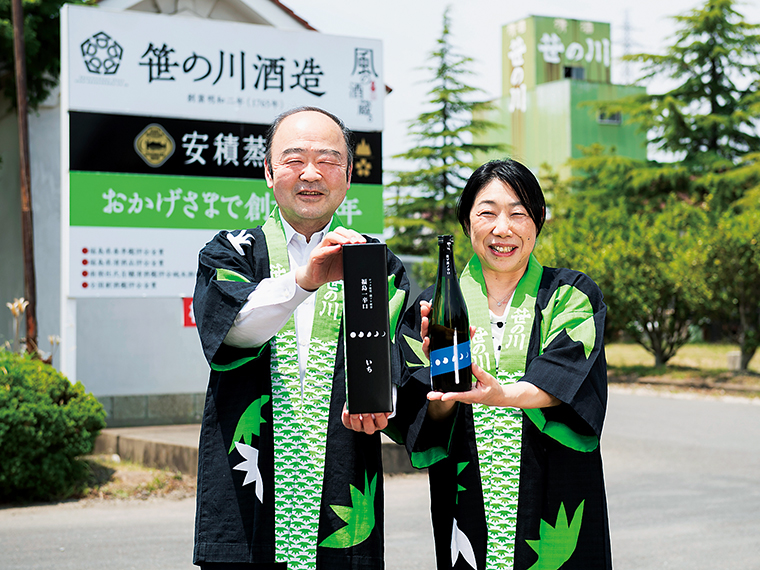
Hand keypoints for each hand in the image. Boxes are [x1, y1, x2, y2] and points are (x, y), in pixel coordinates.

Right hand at [295, 228, 365, 290]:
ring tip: (347, 242)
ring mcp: (322, 248)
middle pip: (339, 231)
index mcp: (339, 244)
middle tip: (356, 241)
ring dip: (340, 238)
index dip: (355, 235)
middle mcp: (331, 244)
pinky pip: (322, 250)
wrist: (317, 279)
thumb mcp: (346, 266)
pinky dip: (330, 249)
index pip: (347, 233)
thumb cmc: (330, 270)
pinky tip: (337, 249)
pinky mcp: (316, 256)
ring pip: (330, 236)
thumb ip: (353, 262)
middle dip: (349, 235)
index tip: (363, 241)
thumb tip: (366, 262)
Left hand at [341, 405, 390, 434]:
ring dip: (355, 419)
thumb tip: (384, 401)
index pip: (382, 423)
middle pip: (369, 428)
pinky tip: (346, 411)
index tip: (378, 411)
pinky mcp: (350, 424)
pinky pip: (347, 423)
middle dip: (367, 419)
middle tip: (365, 412)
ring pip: (357, 427)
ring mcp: (359, 427)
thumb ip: (383, 403)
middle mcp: (370, 427)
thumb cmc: (374, 404)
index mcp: (379, 423)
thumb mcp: (381, 404)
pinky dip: (346, 418)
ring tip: (354, 412)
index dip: (380, 418)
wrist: (364, 403)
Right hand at [420, 300, 475, 360]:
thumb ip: (467, 334)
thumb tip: (472, 328)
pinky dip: (426, 344)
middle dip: (424, 315)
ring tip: (425, 320)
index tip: (426, 304)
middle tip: (424, 309)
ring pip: (424, 334)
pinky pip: (426, 349)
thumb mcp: (463, 340)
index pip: (432, 318)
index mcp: (439, 330)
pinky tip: (427, 340)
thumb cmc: (454, 351)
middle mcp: (433, 336)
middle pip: (426, 324)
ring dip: (424, 326)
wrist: (453, 366)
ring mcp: (431, 345)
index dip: (428, 310)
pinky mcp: (431, 354)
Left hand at [427, 365, 560, 408]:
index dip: (452, 396)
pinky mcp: (463, 394)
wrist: (497, 397)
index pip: (461, 395)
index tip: (443, 396)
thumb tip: (470, 364)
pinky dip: (445, 392)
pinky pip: (453, 393)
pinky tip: (437, 389)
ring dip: (440, 394)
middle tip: (430, 396)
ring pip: (451, 396)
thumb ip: (479, 372)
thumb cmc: (494, 389)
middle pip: (452, 397)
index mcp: (474, 395)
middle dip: (440, 397)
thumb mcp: (488, 379)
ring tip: (430, 394)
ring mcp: (464, 397)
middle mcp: (467, 398)